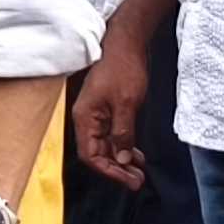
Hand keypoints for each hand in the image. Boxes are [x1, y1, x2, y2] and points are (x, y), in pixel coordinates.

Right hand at [75, 27, 153, 188]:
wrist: (126, 43)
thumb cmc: (123, 68)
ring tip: (139, 172)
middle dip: (117, 169)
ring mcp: (96, 115)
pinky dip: (124, 147)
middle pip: (97, 154)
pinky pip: (112, 136)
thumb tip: (120, 159)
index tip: (127, 180)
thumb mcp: (127, 104)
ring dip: (121, 161)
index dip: (108, 171)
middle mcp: (86, 119)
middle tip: (137, 181)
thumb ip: (123, 133)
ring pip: (105, 147)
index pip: (90, 155)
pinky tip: (136, 155)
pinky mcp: (106, 110)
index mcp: (85, 118)